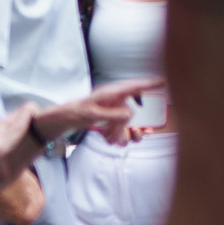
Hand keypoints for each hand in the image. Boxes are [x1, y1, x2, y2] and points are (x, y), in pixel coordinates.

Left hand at [22, 80, 151, 148]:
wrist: (59, 121)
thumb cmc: (73, 113)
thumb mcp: (92, 114)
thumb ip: (113, 114)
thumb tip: (130, 115)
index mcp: (111, 93)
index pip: (134, 87)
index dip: (149, 84)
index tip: (164, 82)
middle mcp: (113, 100)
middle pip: (133, 110)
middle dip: (136, 125)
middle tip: (140, 135)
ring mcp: (110, 109)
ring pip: (126, 122)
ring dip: (124, 133)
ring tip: (117, 142)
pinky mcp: (106, 118)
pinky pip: (117, 127)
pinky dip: (115, 135)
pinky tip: (109, 140)